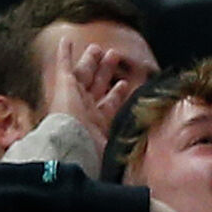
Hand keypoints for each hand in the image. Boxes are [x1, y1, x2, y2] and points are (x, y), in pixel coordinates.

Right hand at [43, 31, 141, 150]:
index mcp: (97, 123)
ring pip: (84, 72)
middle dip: (105, 70)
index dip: (116, 94)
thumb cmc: (92, 151)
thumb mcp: (116, 151)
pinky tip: (66, 40)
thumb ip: (128, 151)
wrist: (71, 145)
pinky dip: (63, 53)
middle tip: (113, 55)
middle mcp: (85, 108)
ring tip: (98, 47)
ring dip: (90, 60)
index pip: (108, 104)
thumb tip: (148, 171)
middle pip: (97, 84)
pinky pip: (63, 65)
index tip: (124, 84)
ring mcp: (74, 96)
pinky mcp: (63, 86)